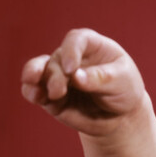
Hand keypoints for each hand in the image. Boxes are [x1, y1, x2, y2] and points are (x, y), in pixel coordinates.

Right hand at [20, 28, 146, 135]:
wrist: (121, 116)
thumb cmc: (125, 91)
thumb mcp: (122, 82)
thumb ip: (100, 79)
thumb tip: (75, 77)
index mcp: (92, 45)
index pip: (76, 39)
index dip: (70, 51)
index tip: (71, 69)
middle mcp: (71, 57)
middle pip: (56, 60)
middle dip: (55, 76)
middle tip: (59, 91)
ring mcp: (58, 75)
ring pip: (38, 71)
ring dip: (34, 79)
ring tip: (37, 93)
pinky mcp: (50, 94)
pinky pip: (33, 89)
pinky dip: (31, 92)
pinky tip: (34, 97)